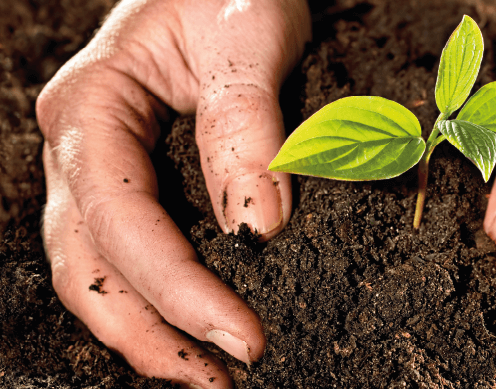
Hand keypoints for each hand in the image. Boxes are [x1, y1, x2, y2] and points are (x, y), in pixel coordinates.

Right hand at [36, 0, 309, 386]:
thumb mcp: (244, 41)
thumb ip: (246, 130)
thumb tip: (258, 228)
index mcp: (91, 106)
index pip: (122, 219)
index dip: (179, 288)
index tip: (243, 338)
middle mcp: (81, 147)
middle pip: (90, 265)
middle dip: (152, 334)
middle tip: (221, 379)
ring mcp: (104, 169)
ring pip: (99, 272)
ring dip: (150, 331)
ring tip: (210, 375)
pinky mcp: (139, 182)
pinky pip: (133, 254)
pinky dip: (161, 300)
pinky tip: (201, 326)